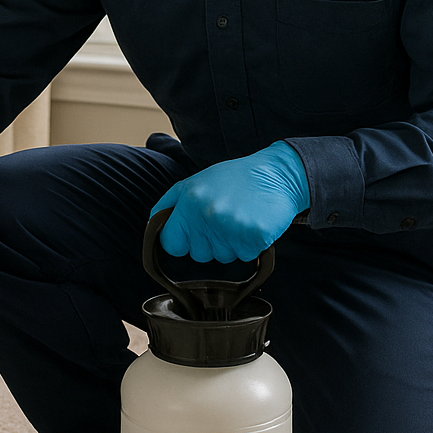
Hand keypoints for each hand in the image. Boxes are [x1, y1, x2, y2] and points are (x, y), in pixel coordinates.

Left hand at [150, 142, 307, 262]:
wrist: (277, 175)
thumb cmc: (235, 178)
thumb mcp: (196, 181)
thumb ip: (171, 204)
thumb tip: (154, 226)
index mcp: (189, 201)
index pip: (170, 243)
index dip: (181, 240)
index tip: (193, 233)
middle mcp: (207, 215)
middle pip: (197, 254)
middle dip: (209, 242)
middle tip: (224, 218)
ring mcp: (230, 228)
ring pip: (222, 257)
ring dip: (230, 244)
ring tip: (240, 218)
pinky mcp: (253, 237)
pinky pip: (244, 257)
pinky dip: (249, 246)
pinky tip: (253, 223)